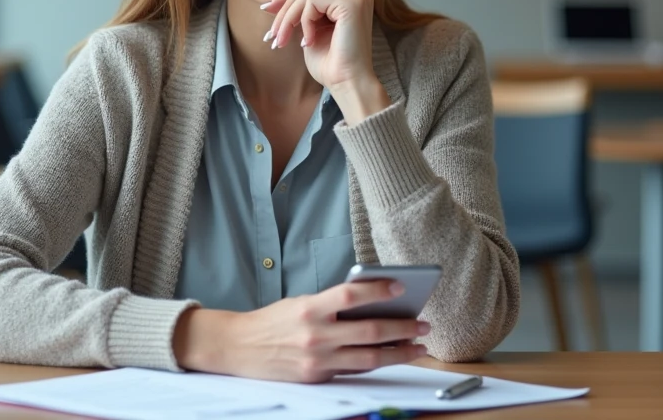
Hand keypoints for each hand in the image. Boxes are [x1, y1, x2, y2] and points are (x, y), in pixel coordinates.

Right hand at [173, 280, 429, 381]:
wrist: (239, 348)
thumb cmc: (274, 321)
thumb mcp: (300, 303)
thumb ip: (332, 305)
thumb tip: (373, 304)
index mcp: (309, 307)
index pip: (351, 295)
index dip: (378, 289)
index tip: (402, 285)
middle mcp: (315, 334)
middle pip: (369, 330)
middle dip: (402, 327)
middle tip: (423, 323)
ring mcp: (317, 359)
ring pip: (369, 357)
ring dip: (399, 351)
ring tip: (418, 345)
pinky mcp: (317, 377)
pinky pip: (354, 370)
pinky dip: (377, 363)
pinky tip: (393, 357)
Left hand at [261, 0, 376, 93]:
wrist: (347, 85)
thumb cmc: (330, 67)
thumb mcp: (310, 34)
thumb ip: (301, 16)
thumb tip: (274, 2)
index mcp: (349, 2)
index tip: (266, 10)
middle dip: (284, 8)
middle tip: (272, 34)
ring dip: (289, 17)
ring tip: (282, 40)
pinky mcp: (351, 4)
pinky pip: (313, 1)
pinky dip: (304, 21)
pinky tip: (307, 43)